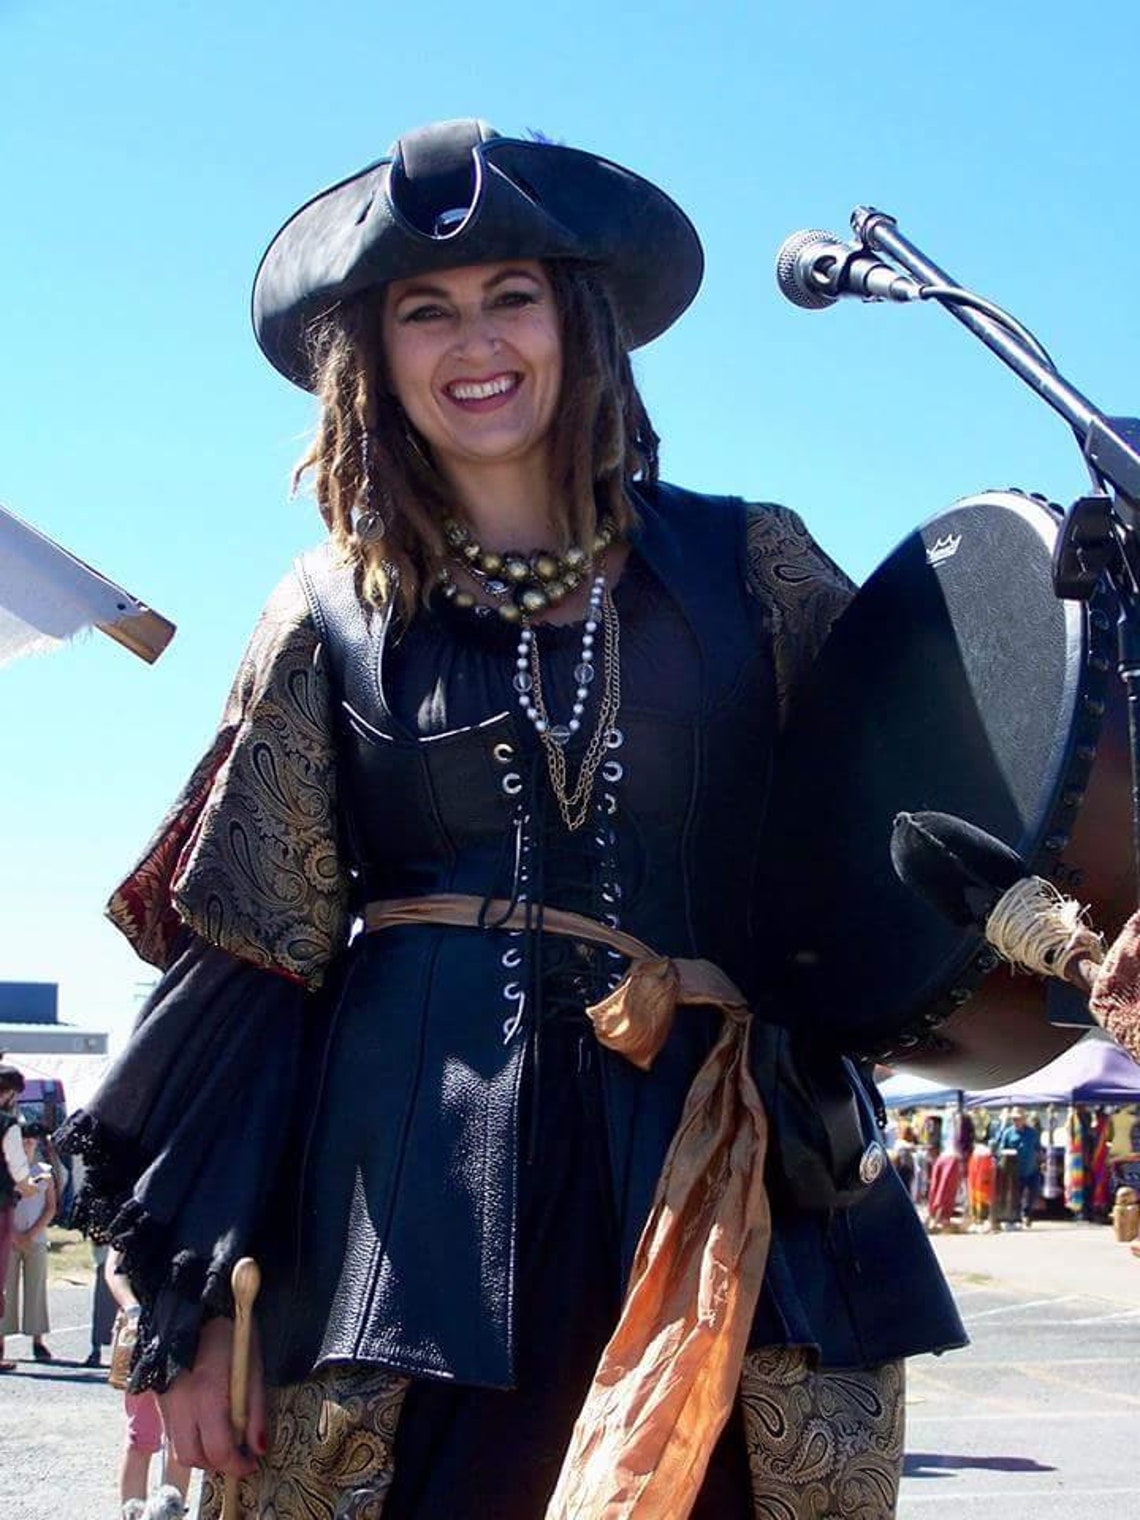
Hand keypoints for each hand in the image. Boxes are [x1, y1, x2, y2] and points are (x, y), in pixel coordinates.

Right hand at [158, 1315, 267, 1475]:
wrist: (195, 1304)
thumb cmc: (230, 1331)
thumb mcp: (253, 1364)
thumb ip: (255, 1409)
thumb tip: (259, 1447)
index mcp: (207, 1393)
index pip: (218, 1449)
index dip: (237, 1464)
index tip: (251, 1463)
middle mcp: (180, 1403)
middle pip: (193, 1457)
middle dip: (217, 1463)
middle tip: (237, 1455)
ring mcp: (165, 1401)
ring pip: (179, 1449)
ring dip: (201, 1453)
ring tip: (222, 1438)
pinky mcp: (158, 1398)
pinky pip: (171, 1432)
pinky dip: (189, 1438)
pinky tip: (205, 1423)